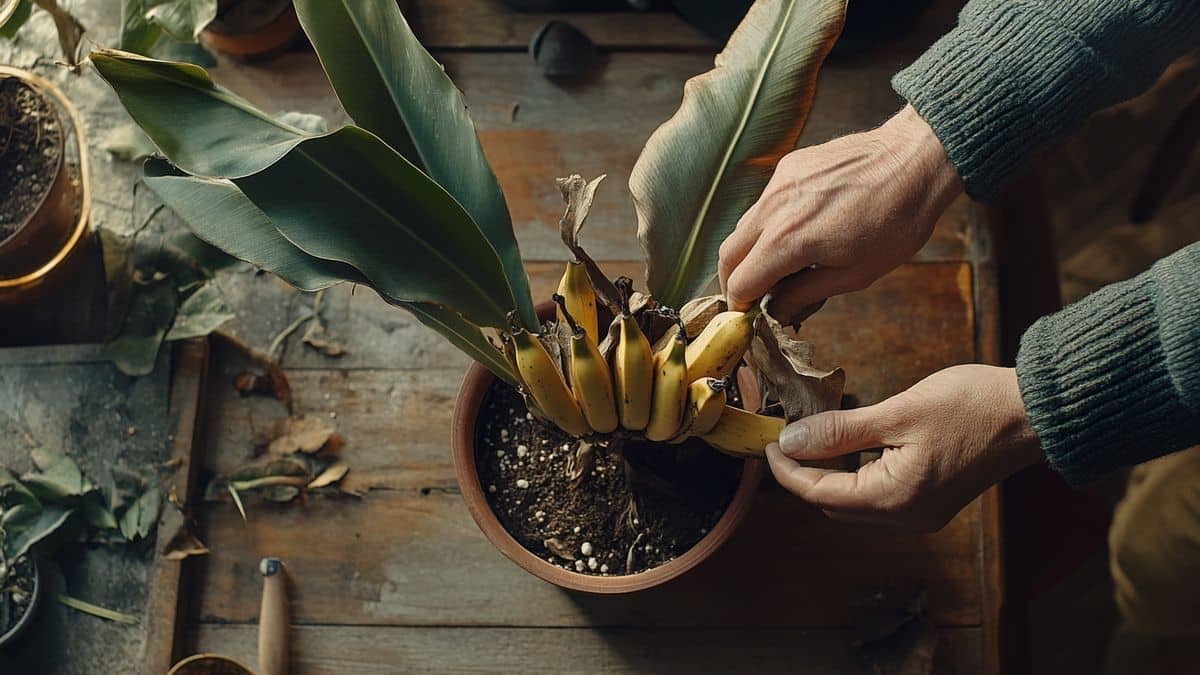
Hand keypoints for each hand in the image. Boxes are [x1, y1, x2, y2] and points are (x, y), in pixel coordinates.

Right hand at [718, 105, 962, 317]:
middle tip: (753, 297)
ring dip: (750, 251)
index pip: (739, 283)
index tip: (750, 317)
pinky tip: (798, 230)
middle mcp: (773, 210)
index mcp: (788, 242)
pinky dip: (768, 224)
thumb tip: (777, 312)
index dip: (741, 306)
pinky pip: (764, 203)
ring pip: (743, 227)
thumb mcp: (855, 275)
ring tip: (779, 266)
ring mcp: (778, 184)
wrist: (915, 161)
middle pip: (728, 254)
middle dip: (734, 280)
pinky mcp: (788, 167)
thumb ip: (806, 294)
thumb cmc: (896, 223)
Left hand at [765, 365, 1043, 530]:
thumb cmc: (972, 406)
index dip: (786, 469)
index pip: (819, 493)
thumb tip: (790, 442)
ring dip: (827, 475)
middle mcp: (906, 518)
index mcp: (895, 499)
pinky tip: (848, 444)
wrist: (1035, 412)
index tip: (765, 442)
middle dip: (803, 475)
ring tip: (811, 436)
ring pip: (853, 503)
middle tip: (783, 436)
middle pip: (833, 505)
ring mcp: (921, 513)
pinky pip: (877, 497)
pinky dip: (854, 474)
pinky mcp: (931, 501)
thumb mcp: (898, 412)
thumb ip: (840, 431)